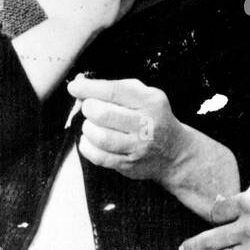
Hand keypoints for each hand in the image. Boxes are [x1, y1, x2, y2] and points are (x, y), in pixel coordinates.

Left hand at [68, 76, 187, 181]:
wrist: (175, 153)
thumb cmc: (154, 118)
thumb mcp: (147, 95)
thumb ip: (118, 87)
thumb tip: (83, 84)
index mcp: (150, 102)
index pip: (114, 91)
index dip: (89, 88)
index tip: (75, 87)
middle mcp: (146, 125)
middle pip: (103, 114)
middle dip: (88, 107)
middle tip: (90, 107)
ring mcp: (138, 147)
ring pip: (99, 136)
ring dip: (88, 127)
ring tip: (92, 124)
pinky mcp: (128, 165)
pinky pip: (98, 156)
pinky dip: (87, 145)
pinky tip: (91, 139)